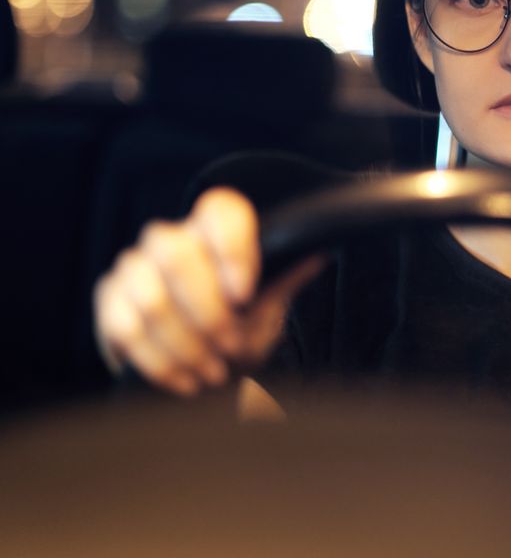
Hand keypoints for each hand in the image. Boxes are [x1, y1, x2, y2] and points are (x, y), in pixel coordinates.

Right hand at [93, 187, 324, 396]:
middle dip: (208, 311)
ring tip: (214, 374)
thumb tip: (317, 254)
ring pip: (152, 298)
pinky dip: (159, 362)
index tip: (245, 295)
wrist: (204, 362)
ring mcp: (134, 266)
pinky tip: (184, 382)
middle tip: (232, 347)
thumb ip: (284, 279)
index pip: (221, 211)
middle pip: (176, 254)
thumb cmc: (241, 323)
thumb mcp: (268, 304)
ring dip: (186, 345)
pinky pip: (125, 328)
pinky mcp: (109, 300)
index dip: (231, 249)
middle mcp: (170, 238)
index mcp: (215, 227)